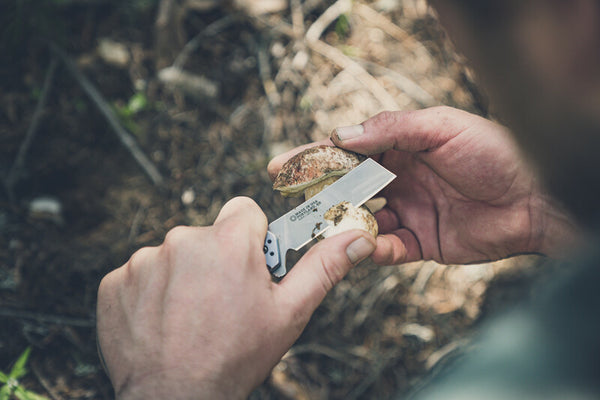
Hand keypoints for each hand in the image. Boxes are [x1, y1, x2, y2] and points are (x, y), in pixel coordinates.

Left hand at [96, 197, 374, 399]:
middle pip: (209, 235)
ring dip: (183, 277)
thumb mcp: (290, 313)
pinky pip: (141, 275)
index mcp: (229, 241)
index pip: (244, 211)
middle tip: (223, 303)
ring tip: (191, 317)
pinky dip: (151, 293)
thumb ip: (323, 267)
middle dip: (218, 260)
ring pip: (174, 255)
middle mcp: (183, 240)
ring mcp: (144, 260)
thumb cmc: (235, 358)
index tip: (250, 268)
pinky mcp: (114, 282)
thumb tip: (357, 237)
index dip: (251, 239)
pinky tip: (162, 322)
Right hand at [269, 107, 578, 265]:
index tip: (282, 165)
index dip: (315, 157)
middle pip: (348, 188)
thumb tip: (340, 135)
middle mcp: (399, 180)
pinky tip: (368, 247)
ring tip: (326, 230)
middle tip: (293, 204)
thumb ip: (391, 128)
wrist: (537, 199)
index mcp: (401, 147)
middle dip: (319, 196)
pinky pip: (388, 249)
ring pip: (362, 221)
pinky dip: (374, 250)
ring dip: (344, 226)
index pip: (348, 151)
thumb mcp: (441, 127)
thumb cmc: (494, 153)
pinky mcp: (421, 243)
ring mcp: (408, 212)